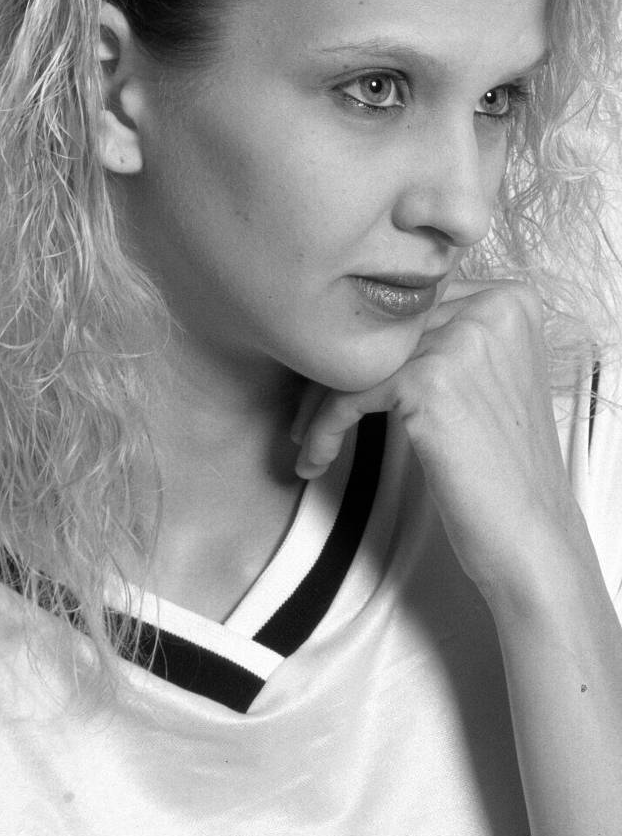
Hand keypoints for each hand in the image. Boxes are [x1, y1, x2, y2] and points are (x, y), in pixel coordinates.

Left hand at [292, 280, 590, 603]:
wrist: (530, 536)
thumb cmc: (501, 469)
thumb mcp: (484, 380)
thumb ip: (444, 339)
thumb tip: (364, 327)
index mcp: (509, 299)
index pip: (408, 310)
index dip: (365, 348)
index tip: (332, 383)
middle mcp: (490, 308)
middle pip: (382, 333)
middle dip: (332, 376)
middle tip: (306, 417)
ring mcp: (463, 341)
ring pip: (358, 362)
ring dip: (318, 406)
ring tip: (309, 440)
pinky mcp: (430, 381)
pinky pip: (349, 395)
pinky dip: (323, 429)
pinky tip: (316, 459)